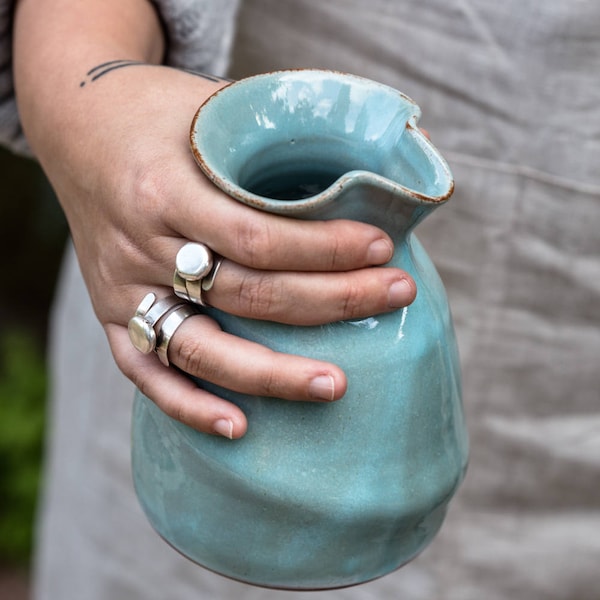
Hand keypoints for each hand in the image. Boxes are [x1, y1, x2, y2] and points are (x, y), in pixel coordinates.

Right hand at [14, 2, 415, 438]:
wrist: (77, 125)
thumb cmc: (158, 113)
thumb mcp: (216, 104)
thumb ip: (288, 126)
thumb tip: (400, 140)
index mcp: (165, 187)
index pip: (256, 236)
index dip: (324, 249)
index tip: (382, 248)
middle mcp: (140, 245)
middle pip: (244, 294)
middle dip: (329, 301)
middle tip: (397, 295)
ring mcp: (121, 287)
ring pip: (200, 348)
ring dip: (272, 375)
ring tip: (337, 386)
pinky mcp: (110, 313)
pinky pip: (145, 372)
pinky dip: (189, 405)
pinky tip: (239, 427)